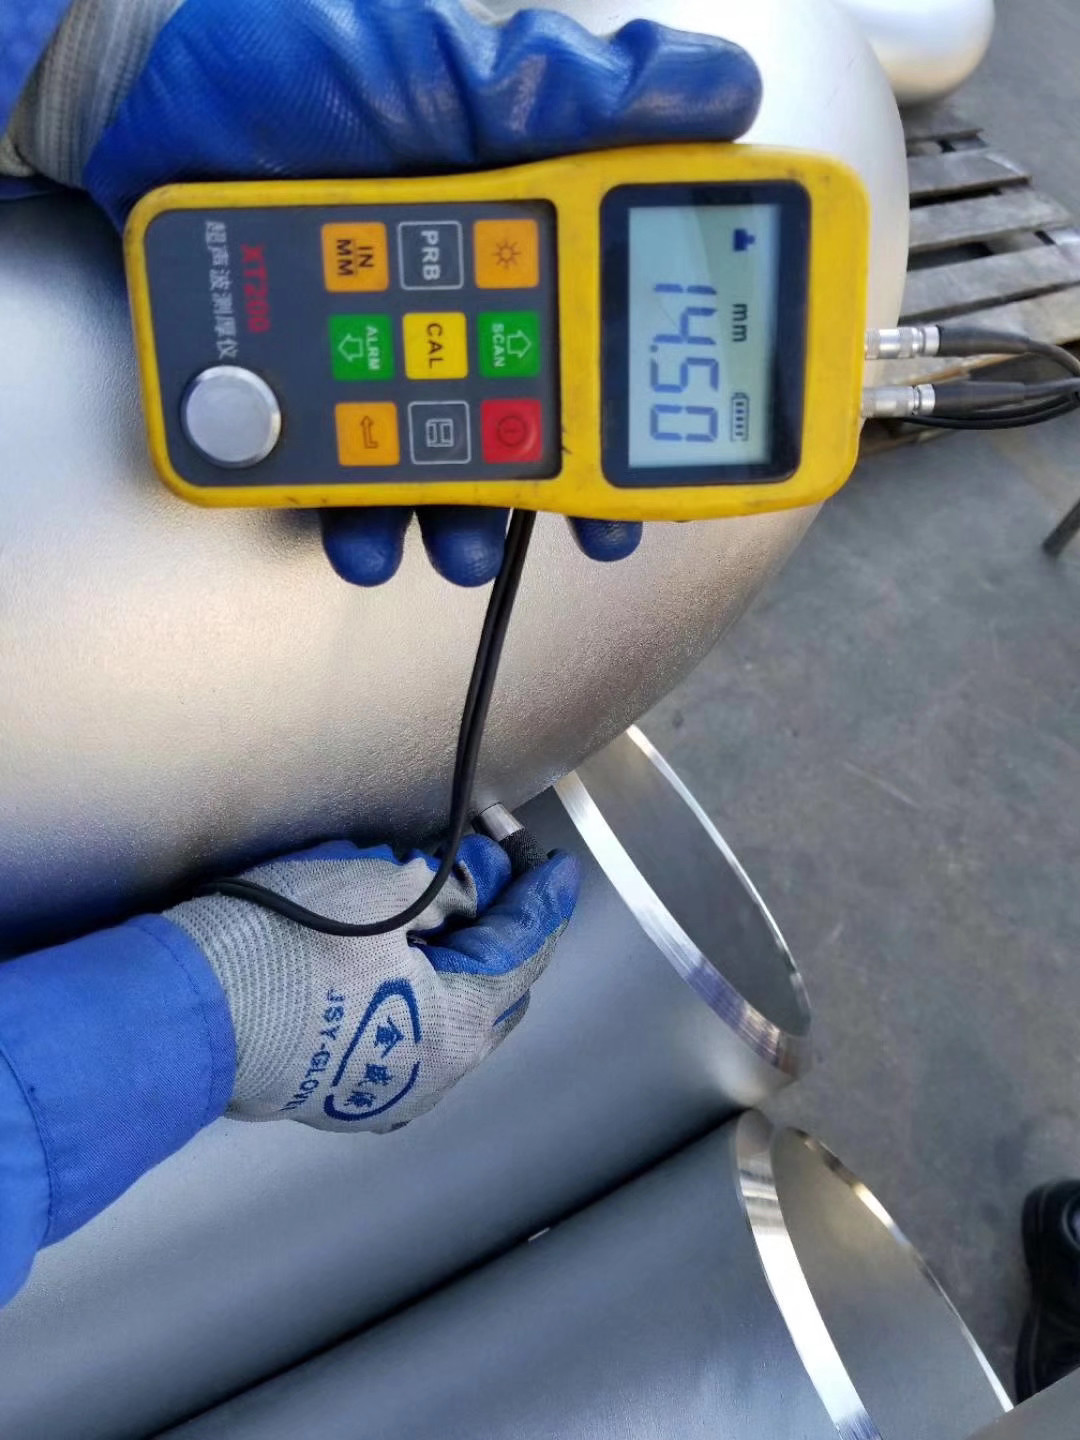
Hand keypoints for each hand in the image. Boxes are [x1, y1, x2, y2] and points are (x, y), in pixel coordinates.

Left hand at [5, 0, 760, 584]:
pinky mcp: (310, 383)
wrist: (141, 93)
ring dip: (454, 519)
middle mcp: (460, 302)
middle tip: (584, 530)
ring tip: (448, 549)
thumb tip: (726, 96)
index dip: (640, 400)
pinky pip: (339, 468)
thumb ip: (586, 91)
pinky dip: (349, 513)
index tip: (669, 459)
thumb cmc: (299, 61)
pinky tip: (356, 535)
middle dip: (560, 488)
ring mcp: (382, 349)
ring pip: (441, 459)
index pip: (602, 329)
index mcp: (519, 236)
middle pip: (532, 417)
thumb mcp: (458, 70)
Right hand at [163, 834, 578, 1130]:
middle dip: (503, 930)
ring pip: (452, 1015)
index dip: (540, 897)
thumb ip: (453, 885)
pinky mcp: (345, 1090)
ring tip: (439, 910)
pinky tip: (397, 960)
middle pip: (496, 989)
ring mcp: (387, 1090)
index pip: (523, 948)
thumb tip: (485, 879)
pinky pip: (406, 1035)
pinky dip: (418, 993)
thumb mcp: (385, 892)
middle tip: (496, 874)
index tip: (552, 867)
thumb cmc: (282, 951)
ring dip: (457, 963)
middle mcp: (434, 1072)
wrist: (190, 1012)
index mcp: (458, 1025)